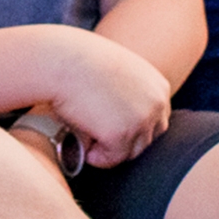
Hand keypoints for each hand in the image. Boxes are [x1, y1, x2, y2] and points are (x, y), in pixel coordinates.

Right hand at [41, 29, 172, 169]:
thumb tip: (118, 117)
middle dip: (124, 143)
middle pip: (148, 139)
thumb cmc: (79, 60)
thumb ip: (129, 92)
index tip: (113, 130)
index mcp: (159, 86)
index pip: (156, 120)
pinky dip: (97, 157)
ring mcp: (141, 120)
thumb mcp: (117, 69)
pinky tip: (83, 146)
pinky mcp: (121, 134)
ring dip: (110, 150)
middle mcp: (156, 103)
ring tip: (87, 140)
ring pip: (130, 152)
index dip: (133, 128)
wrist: (60, 59)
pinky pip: (111, 159)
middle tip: (99, 140)